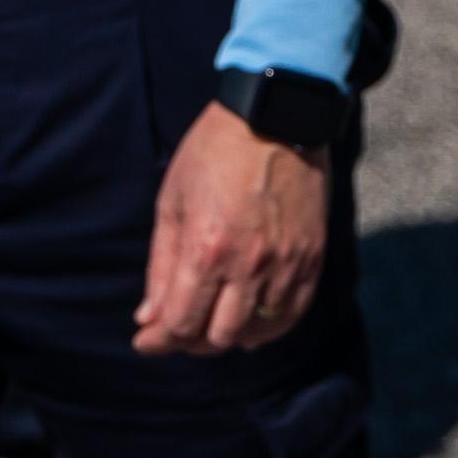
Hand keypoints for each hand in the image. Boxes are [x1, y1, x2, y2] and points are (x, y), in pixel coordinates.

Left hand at [136, 102, 331, 353]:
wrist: (276, 117)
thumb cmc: (214, 152)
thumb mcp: (172, 202)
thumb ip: (161, 265)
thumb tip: (147, 317)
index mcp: (207, 250)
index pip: (180, 323)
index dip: (158, 341)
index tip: (145, 340)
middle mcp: (249, 265)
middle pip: (217, 337)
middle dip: (189, 341)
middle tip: (177, 329)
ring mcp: (286, 264)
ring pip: (256, 332)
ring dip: (228, 336)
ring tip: (212, 323)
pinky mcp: (312, 258)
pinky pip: (292, 314)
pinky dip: (268, 327)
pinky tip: (252, 323)